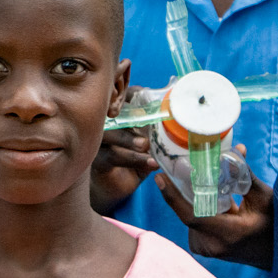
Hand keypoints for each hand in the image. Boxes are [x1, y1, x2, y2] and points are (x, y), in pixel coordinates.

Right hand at [90, 95, 157, 213]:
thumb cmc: (139, 155)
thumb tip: (179, 108)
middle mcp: (107, 123)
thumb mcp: (151, 138)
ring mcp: (100, 141)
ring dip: (129, 139)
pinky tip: (151, 163)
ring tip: (145, 145)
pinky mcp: (99, 160)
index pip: (125, 95)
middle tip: (147, 120)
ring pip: (110, 134)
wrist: (119, 184)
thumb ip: (160, 124)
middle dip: (130, 114)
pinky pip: (113, 156)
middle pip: (113, 112)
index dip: (136, 94)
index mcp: (121, 113)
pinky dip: (134, 159)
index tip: (151, 99)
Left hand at [154, 143, 273, 269]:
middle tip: (182, 168)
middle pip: (188, 212)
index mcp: (227, 234)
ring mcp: (207, 250)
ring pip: (190, 217)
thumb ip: (246, 174)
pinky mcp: (204, 249)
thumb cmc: (274, 224)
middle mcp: (212, 245)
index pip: (191, 215)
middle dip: (184, 190)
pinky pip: (193, 224)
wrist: (277, 254)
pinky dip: (199, 210)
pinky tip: (212, 202)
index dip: (172, 196)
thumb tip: (236, 149)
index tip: (160, 177)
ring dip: (194, 201)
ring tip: (208, 189)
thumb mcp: (263, 197)